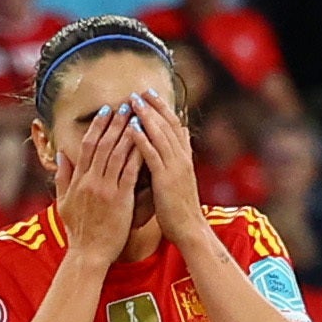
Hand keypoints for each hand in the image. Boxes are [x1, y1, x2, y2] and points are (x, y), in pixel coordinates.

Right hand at [53, 103, 141, 268]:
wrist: (88, 255)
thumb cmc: (78, 232)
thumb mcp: (63, 203)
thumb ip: (62, 177)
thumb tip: (61, 154)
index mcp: (79, 180)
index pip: (88, 146)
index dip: (98, 126)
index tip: (106, 111)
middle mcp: (91, 180)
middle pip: (104, 144)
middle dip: (116, 122)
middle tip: (126, 105)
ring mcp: (106, 189)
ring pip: (117, 154)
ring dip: (128, 133)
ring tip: (137, 116)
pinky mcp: (120, 200)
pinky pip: (130, 172)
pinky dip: (137, 155)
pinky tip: (145, 142)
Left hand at [127, 87, 205, 249]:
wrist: (189, 230)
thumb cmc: (181, 209)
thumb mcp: (183, 178)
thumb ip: (180, 157)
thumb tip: (182, 137)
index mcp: (184, 158)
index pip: (173, 126)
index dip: (162, 108)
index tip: (150, 94)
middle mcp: (181, 159)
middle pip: (167, 125)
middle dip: (153, 106)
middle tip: (139, 91)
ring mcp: (174, 168)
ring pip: (160, 135)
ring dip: (146, 116)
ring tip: (132, 102)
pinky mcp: (165, 180)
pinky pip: (152, 155)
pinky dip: (142, 139)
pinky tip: (131, 128)